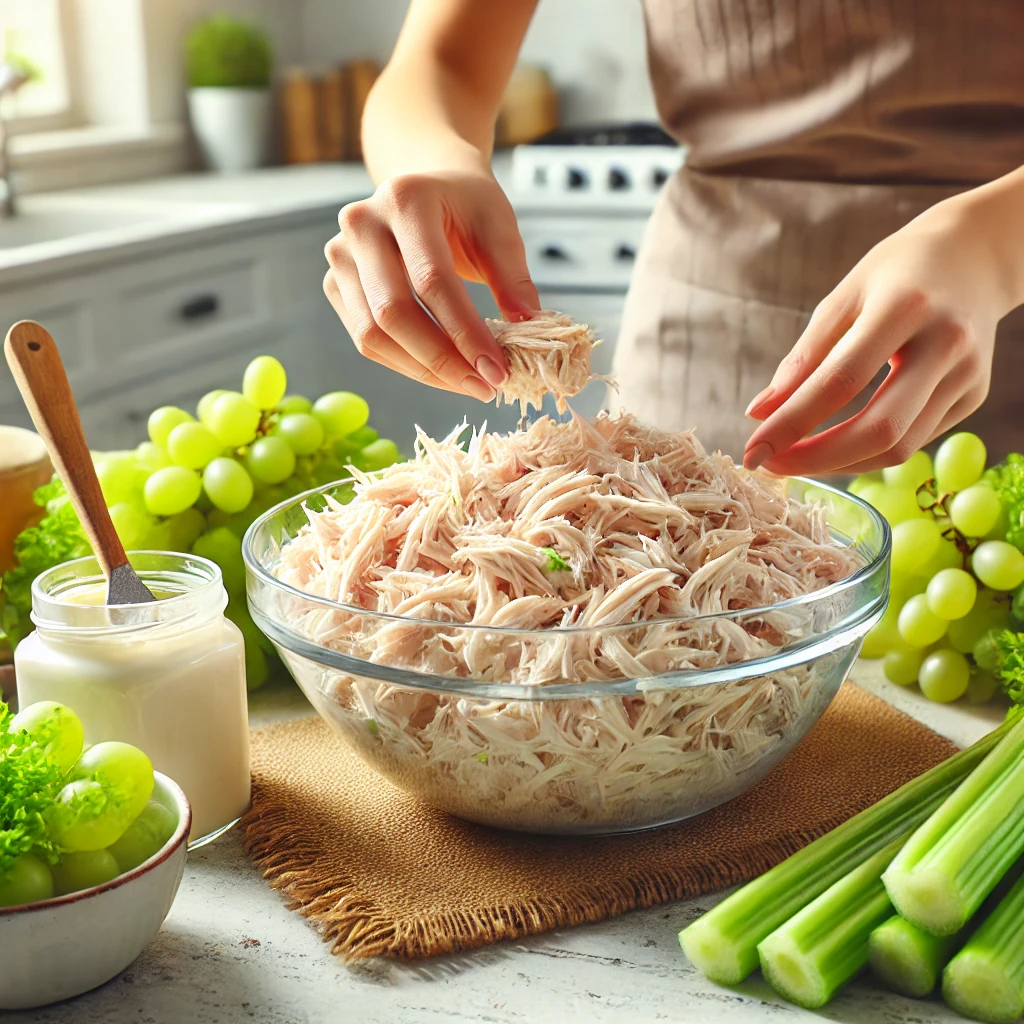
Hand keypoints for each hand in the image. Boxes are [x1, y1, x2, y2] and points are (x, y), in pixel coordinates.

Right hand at [323, 167, 538, 398]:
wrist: (426, 185)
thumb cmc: (465, 206)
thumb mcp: (499, 228)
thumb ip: (513, 277)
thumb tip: (527, 326)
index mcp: (404, 199)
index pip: (432, 280)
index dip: (465, 332)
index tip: (496, 370)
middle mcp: (361, 224)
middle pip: (392, 312)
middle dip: (442, 360)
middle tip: (483, 386)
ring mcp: (340, 256)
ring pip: (372, 335)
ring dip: (423, 371)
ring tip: (467, 384)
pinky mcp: (335, 285)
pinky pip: (365, 341)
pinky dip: (405, 365)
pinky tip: (442, 373)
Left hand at [743, 195, 1012, 475]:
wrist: (975, 254)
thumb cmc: (896, 273)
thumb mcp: (842, 299)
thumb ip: (801, 358)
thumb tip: (758, 413)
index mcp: (905, 308)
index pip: (840, 382)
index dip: (792, 424)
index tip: (752, 451)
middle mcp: (946, 344)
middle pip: (879, 430)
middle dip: (816, 459)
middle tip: (770, 465)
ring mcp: (967, 374)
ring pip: (899, 447)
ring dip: (839, 464)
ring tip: (795, 458)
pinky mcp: (974, 395)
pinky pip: (914, 441)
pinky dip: (867, 453)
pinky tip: (836, 446)